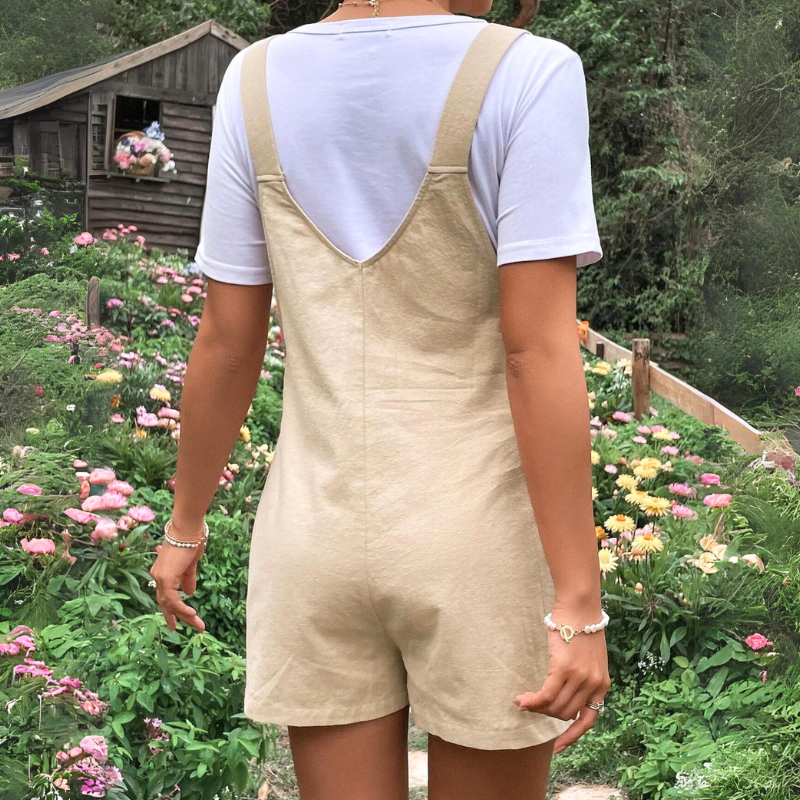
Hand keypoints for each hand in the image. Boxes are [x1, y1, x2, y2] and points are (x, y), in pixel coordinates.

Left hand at [149, 524, 206, 632]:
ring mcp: (160, 578)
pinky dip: (182, 608)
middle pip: (167, 602)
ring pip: (170, 604)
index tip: (178, 620)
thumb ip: (188, 579)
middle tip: (186, 628)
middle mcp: (158, 576)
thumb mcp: (190, 564)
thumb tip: (190, 593)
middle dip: (178, 617)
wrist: (187, 529)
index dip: (172, 608)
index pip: (166, 595)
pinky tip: (192, 614)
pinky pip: (174, 600)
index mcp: (163, 572)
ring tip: (199, 625)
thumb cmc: (191, 540)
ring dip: (184, 616)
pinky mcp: (166, 578)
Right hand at [514, 607, 609, 754]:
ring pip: (554, 706)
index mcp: (602, 684)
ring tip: (524, 701)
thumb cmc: (582, 627)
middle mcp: (593, 685)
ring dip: (537, 708)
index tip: (558, 748)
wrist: (580, 607)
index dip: (572, 736)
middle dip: (547, 714)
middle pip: (565, 714)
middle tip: (532, 705)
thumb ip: (583, 677)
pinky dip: (533, 701)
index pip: (588, 720)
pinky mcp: (564, 669)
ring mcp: (579, 678)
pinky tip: (522, 701)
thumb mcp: (591, 657)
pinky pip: (546, 695)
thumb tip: (563, 695)